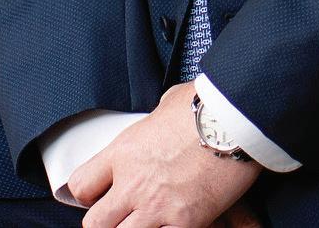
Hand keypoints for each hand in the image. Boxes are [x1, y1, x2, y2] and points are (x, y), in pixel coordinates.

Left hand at [68, 82, 261, 227]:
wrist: (237, 117)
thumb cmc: (205, 105)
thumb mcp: (168, 104)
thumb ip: (155, 120)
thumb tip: (162, 118)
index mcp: (124, 150)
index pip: (81, 185)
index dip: (89, 195)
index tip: (101, 195)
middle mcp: (133, 182)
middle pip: (94, 224)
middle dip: (106, 223)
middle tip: (122, 217)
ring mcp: (156, 206)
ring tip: (149, 220)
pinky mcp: (184, 223)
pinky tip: (171, 225)